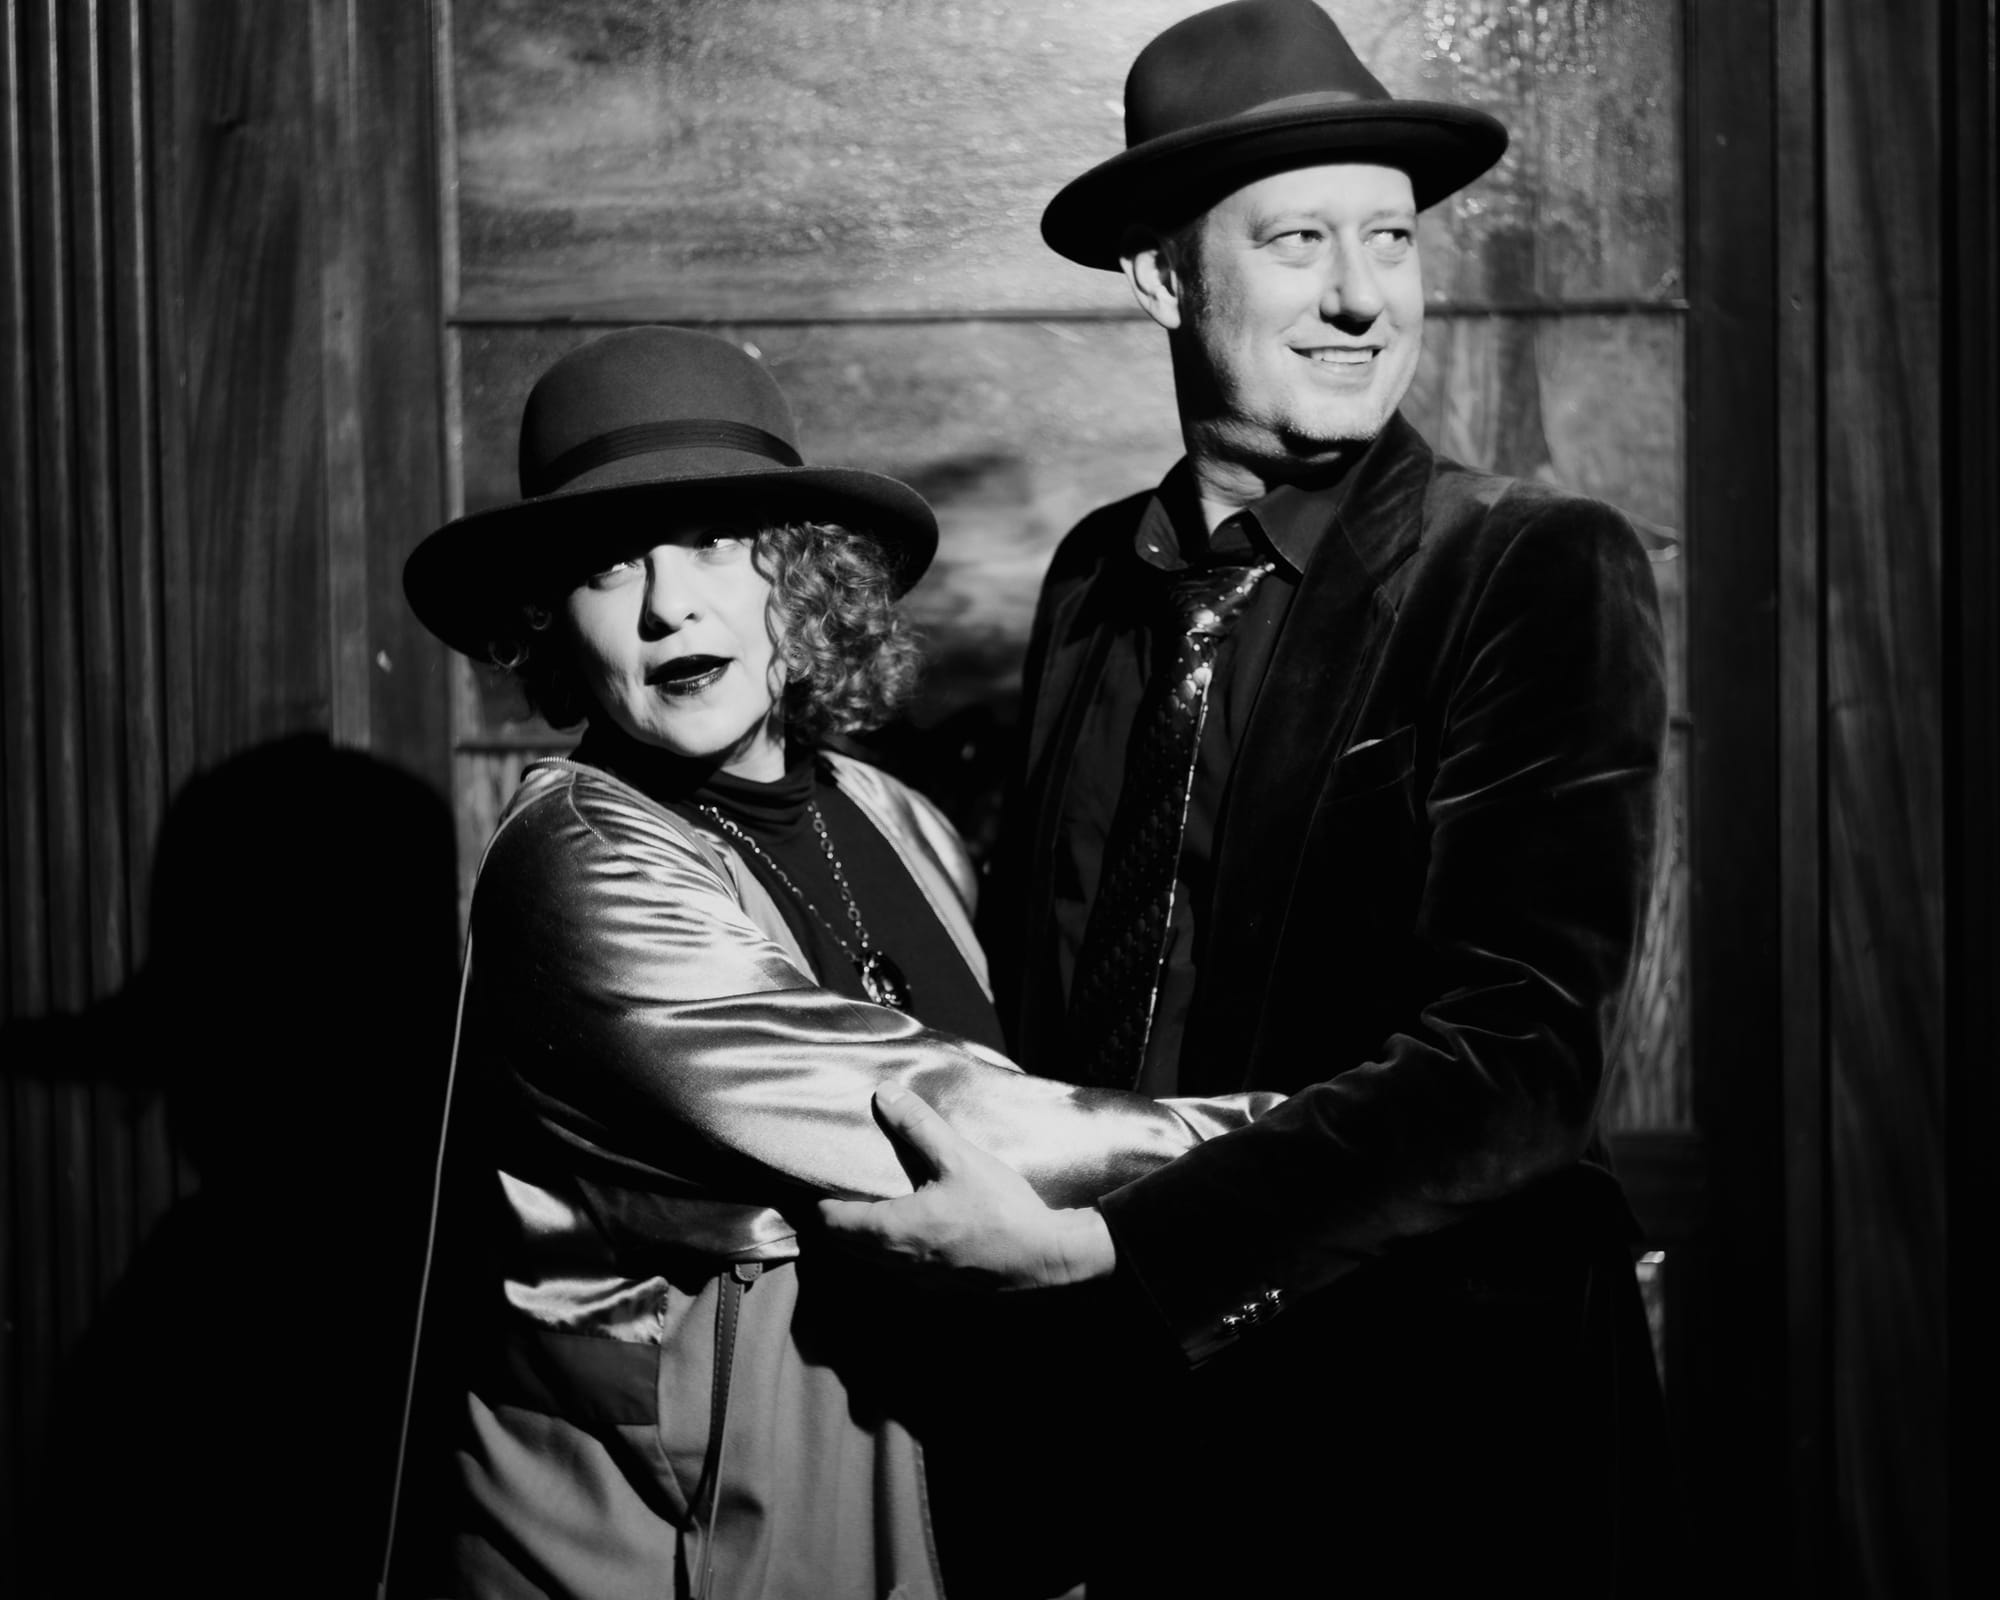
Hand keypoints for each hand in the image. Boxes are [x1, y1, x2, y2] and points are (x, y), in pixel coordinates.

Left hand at [817, 1084, 1117, 1288]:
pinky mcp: (939, 1288)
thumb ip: (918, 1126)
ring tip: (861, 1209)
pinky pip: (897, 1271)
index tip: (806, 1185)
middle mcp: (896, 1263)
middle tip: (828, 1192)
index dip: (814, 1205)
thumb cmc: (1000, 1208)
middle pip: (845, 1247)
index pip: (831, 1223)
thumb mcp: (958, 1158)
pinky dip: (887, 1252)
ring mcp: (918, 1281)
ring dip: (859, 1240)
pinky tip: (904, 1231)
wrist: (1046, 1258)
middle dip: (832, 1222)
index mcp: (892, 1231)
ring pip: (871, 1261)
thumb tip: (883, 1094)